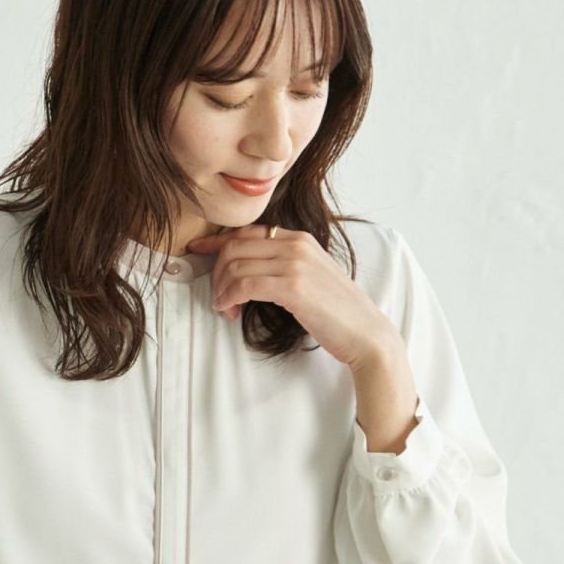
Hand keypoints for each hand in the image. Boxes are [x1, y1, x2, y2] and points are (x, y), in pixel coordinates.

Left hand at [186, 224, 396, 370]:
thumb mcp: (309, 278)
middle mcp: (296, 244)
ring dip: (221, 290)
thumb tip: (246, 271)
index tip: (199, 252)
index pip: (246, 232)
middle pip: (234, 246)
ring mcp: (295, 263)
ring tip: (226, 309)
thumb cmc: (335, 312)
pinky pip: (244, 284)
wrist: (365, 332)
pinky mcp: (293, 286)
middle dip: (216, 272)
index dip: (217, 242)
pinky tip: (230, 309)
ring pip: (235, 265)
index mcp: (298, 238)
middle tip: (218, 298)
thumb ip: (282, 266)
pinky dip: (229, 297)